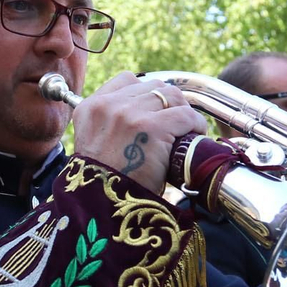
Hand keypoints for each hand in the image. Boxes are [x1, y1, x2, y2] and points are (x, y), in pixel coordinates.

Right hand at [71, 72, 206, 194]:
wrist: (101, 207)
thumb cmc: (103, 184)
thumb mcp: (94, 145)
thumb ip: (110, 124)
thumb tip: (143, 116)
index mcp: (90, 108)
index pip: (126, 80)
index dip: (147, 93)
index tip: (158, 109)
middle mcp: (107, 106)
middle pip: (152, 86)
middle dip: (168, 102)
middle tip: (177, 122)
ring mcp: (129, 114)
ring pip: (171, 95)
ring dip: (183, 111)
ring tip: (187, 129)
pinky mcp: (151, 127)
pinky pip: (185, 115)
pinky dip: (195, 124)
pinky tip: (195, 135)